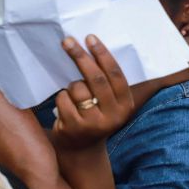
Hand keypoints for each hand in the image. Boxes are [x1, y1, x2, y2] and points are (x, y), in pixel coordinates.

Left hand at [51, 35, 134, 150]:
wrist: (83, 151)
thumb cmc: (97, 116)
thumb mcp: (112, 104)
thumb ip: (110, 83)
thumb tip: (98, 48)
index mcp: (126, 105)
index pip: (115, 75)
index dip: (103, 54)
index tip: (90, 38)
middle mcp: (113, 115)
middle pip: (96, 78)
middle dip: (81, 57)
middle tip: (68, 41)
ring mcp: (93, 123)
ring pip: (77, 88)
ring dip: (72, 85)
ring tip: (75, 96)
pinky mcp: (74, 127)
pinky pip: (63, 99)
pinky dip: (62, 98)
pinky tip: (66, 107)